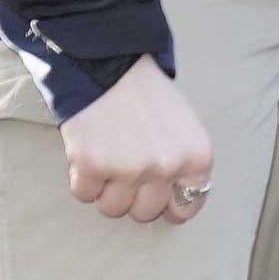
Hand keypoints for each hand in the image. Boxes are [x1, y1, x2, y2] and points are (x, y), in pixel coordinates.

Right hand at [59, 57, 213, 225]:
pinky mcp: (92, 166)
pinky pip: (83, 194)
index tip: (156, 198)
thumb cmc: (150, 97)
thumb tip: (178, 202)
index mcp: (196, 158)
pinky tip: (88, 154)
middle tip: (125, 171)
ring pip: (112, 208)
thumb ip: (184, 164)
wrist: (111, 67)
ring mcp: (129, 169)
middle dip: (133, 197)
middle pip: (145, 213)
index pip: (186, 206)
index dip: (168, 205)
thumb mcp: (185, 128)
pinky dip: (82, 179)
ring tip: (107, 161)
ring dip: (105, 191)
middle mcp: (167, 167)